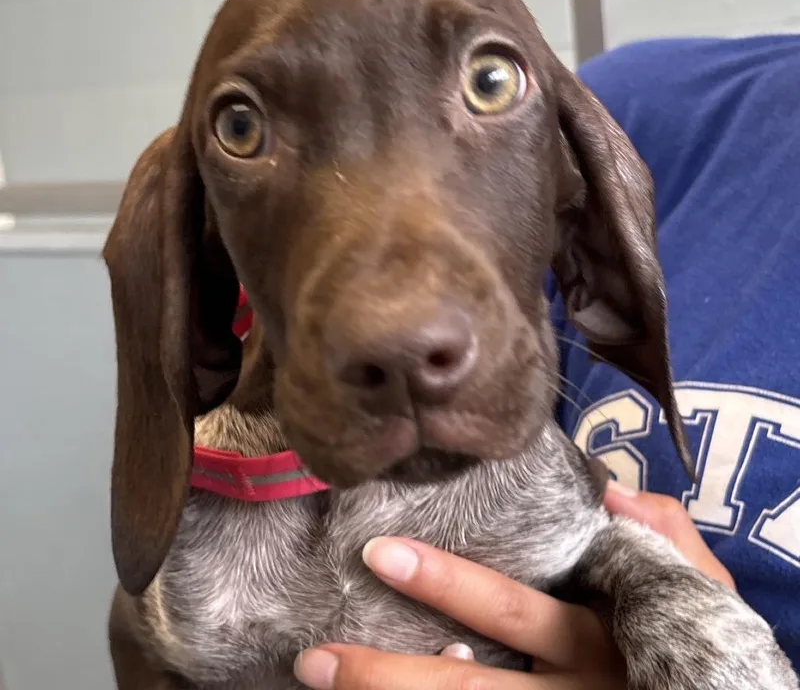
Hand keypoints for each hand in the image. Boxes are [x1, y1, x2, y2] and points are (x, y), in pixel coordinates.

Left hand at [293, 481, 733, 689]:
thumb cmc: (704, 638)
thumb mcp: (699, 584)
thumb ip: (663, 532)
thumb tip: (612, 492)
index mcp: (599, 636)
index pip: (511, 608)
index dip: (446, 585)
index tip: (379, 553)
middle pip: (468, 688)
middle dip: (389, 675)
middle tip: (317, 657)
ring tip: (321, 681)